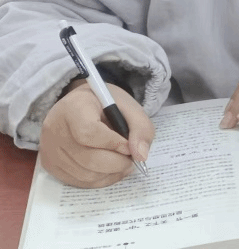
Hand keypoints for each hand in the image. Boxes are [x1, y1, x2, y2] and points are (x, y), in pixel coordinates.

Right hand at [39, 81, 154, 187]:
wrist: (84, 105)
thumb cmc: (107, 105)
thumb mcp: (130, 107)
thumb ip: (141, 128)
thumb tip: (140, 155)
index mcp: (73, 107)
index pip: (88, 132)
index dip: (113, 144)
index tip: (129, 146)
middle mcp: (55, 128)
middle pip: (87, 158)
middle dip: (116, 163)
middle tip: (131, 159)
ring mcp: (49, 149)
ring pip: (84, 174)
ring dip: (110, 174)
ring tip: (123, 163)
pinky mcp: (50, 164)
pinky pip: (77, 181)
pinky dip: (100, 180)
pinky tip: (111, 170)